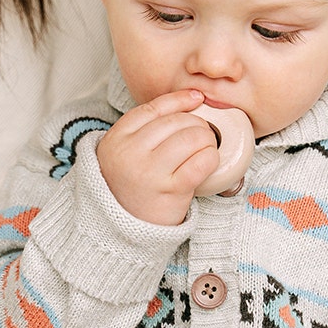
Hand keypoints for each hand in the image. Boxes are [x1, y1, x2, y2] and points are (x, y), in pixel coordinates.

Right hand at [95, 90, 219, 224]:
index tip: (197, 98)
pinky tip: (208, 162)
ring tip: (204, 148)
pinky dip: (211, 158)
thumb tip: (193, 99)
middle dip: (197, 124)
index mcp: (116, 139)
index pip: (154, 107)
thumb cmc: (131, 185)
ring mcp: (149, 172)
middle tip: (202, 135)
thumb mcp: (126, 151)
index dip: (180, 100)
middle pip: (176, 121)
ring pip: (192, 137)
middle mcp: (130, 153)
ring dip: (207, 140)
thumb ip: (148, 128)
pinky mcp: (170, 190)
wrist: (123, 228)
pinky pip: (201, 162)